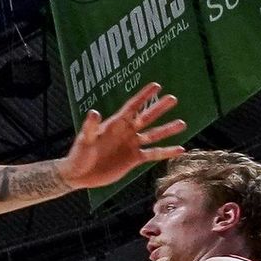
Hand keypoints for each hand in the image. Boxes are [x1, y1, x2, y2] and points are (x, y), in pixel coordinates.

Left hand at [61, 84, 185, 188]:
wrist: (79, 175)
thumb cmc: (78, 155)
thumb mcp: (84, 140)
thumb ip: (90, 126)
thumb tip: (94, 112)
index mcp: (115, 124)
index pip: (132, 107)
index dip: (143, 96)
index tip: (156, 85)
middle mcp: (126, 132)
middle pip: (146, 117)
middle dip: (159, 108)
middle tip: (173, 98)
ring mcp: (131, 145)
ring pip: (153, 135)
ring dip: (167, 130)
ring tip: (182, 123)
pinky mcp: (134, 159)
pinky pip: (153, 154)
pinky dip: (166, 152)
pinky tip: (180, 149)